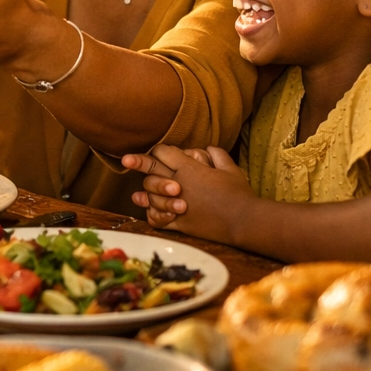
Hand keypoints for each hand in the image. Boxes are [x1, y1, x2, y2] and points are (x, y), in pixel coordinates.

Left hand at [122, 145, 252, 241]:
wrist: (245, 220)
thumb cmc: (239, 193)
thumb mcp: (231, 168)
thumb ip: (217, 155)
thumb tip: (208, 147)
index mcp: (190, 168)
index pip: (164, 153)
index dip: (158, 151)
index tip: (153, 152)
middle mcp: (179, 184)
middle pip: (152, 169)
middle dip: (137, 162)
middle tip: (125, 160)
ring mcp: (177, 204)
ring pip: (151, 195)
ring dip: (146, 194)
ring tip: (139, 195)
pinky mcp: (180, 223)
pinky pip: (159, 220)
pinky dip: (154, 216)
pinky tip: (151, 214)